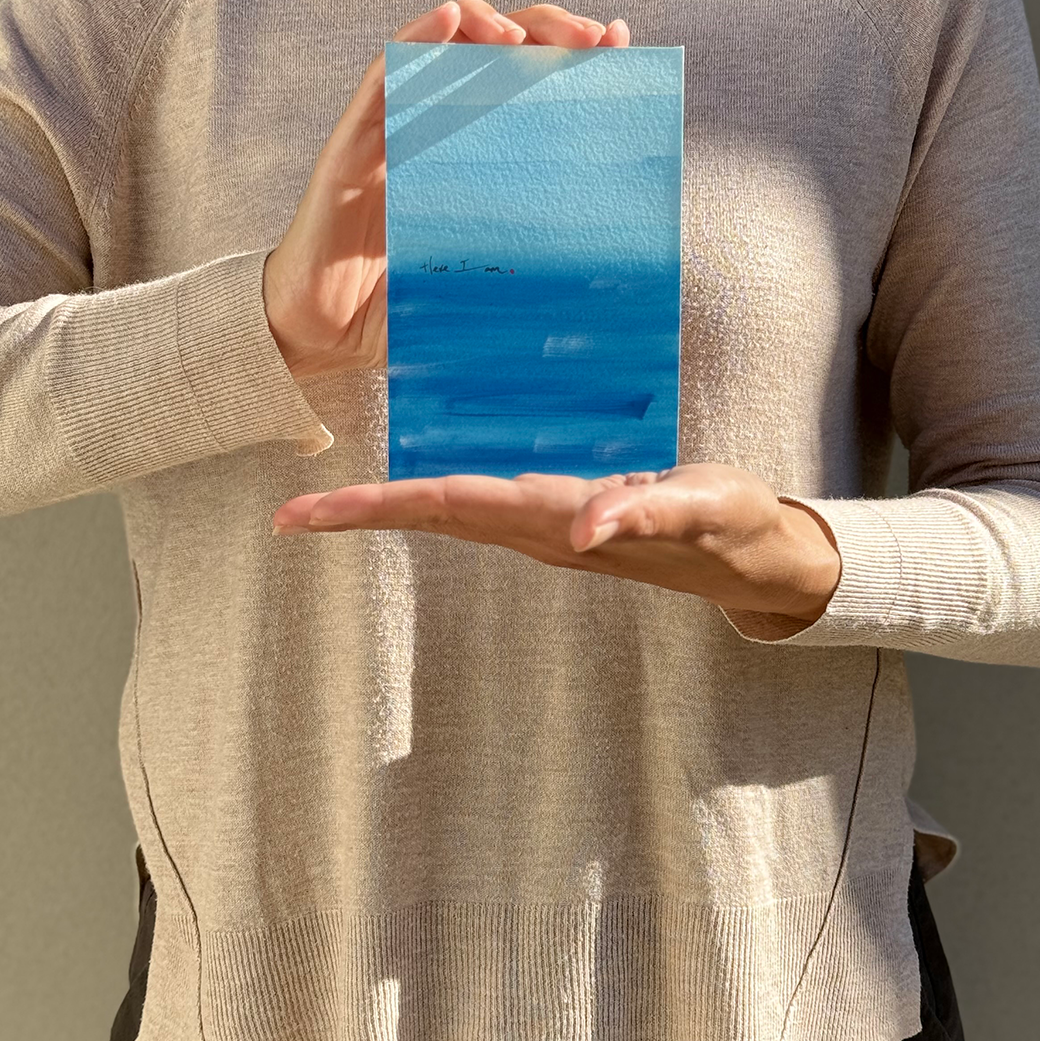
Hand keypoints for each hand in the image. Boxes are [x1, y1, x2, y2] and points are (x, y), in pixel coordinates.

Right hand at [262, 0, 630, 378]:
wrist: (327, 335)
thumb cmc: (405, 309)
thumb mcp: (485, 283)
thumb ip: (530, 270)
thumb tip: (606, 280)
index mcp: (478, 156)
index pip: (531, 84)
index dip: (572, 57)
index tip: (619, 46)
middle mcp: (439, 129)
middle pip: (496, 49)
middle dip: (547, 28)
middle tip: (592, 36)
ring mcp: (397, 128)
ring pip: (445, 44)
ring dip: (487, 22)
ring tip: (522, 34)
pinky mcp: (356, 140)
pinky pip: (386, 74)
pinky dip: (418, 37)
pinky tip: (448, 17)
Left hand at [272, 462, 841, 630]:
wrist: (751, 557)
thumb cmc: (728, 523)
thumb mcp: (698, 507)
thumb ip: (644, 512)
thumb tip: (584, 528)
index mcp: (559, 518)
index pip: (451, 503)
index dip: (378, 505)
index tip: (311, 515)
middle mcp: (540, 528)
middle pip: (434, 513)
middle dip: (360, 513)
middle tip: (288, 517)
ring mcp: (548, 528)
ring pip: (453, 513)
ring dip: (388, 509)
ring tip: (325, 506)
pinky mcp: (563, 517)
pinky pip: (484, 503)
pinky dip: (435, 495)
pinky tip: (412, 483)